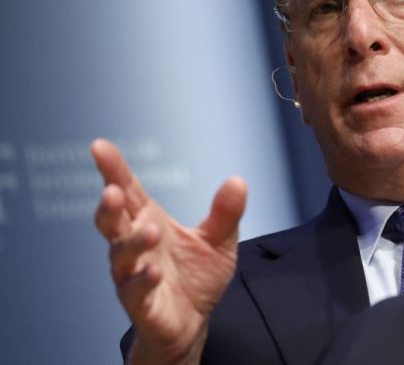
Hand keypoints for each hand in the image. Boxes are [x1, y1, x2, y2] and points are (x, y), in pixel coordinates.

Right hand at [92, 139, 246, 363]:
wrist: (193, 323)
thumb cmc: (197, 277)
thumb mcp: (219, 241)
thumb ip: (226, 214)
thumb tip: (238, 181)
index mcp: (149, 221)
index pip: (129, 191)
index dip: (114, 169)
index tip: (99, 146)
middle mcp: (135, 245)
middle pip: (113, 221)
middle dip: (109, 206)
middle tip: (112, 191)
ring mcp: (133, 274)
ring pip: (121, 255)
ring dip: (133, 242)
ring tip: (151, 231)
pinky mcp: (140, 303)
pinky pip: (135, 290)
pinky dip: (143, 279)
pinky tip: (154, 271)